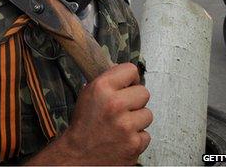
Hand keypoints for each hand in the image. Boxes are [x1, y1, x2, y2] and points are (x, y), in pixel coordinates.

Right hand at [26, 63, 151, 165]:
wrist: (77, 156)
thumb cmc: (83, 126)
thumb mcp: (87, 95)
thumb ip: (107, 82)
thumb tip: (126, 74)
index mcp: (101, 88)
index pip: (131, 70)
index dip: (130, 79)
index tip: (127, 86)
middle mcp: (115, 104)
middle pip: (144, 93)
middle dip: (135, 101)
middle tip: (123, 109)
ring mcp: (126, 125)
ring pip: (147, 114)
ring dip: (137, 120)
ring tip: (121, 125)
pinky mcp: (134, 144)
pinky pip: (146, 135)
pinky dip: (136, 138)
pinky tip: (123, 138)